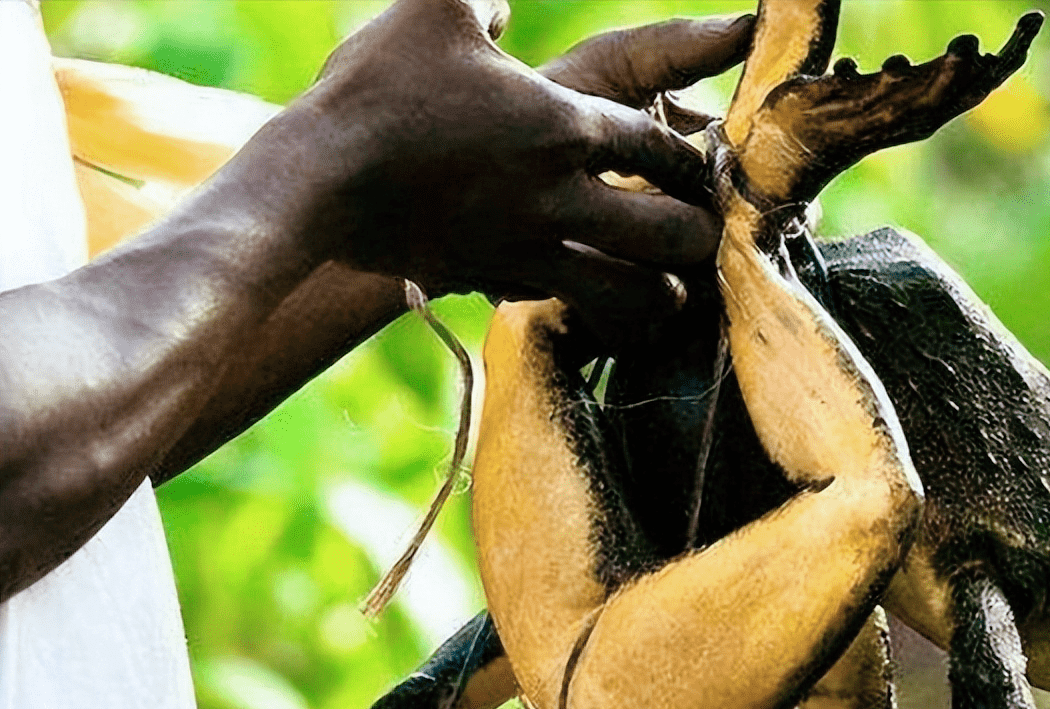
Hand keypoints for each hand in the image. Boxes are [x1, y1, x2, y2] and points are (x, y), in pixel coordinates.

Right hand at [305, 0, 752, 340]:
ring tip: (670, 289)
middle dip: (699, 235)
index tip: (706, 167)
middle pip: (668, 233)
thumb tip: (501, 5)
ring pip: (628, 294)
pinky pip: (562, 306)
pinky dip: (591, 313)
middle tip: (705, 233)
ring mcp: (528, 249)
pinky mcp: (491, 282)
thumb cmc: (379, 88)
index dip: (694, 160)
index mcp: (565, 126)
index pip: (660, 148)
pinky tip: (596, 306)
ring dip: (659, 292)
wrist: (318, 179)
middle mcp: (561, 198)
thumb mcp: (436, 9)